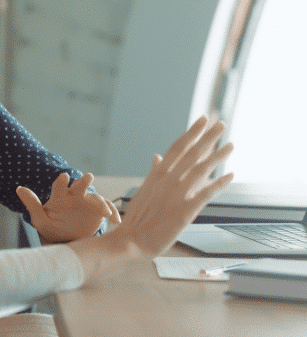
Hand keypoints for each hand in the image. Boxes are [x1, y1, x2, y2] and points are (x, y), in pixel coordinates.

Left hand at [19, 173, 120, 242]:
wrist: (67, 239)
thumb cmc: (53, 226)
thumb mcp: (41, 219)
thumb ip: (32, 204)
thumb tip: (19, 188)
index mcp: (60, 197)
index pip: (60, 185)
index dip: (61, 181)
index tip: (63, 177)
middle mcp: (75, 197)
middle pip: (80, 186)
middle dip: (84, 181)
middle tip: (88, 177)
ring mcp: (88, 204)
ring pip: (96, 198)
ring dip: (100, 202)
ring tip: (104, 210)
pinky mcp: (99, 213)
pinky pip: (107, 210)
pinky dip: (112, 213)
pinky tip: (115, 221)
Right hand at [111, 115, 232, 255]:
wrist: (131, 240)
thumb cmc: (137, 218)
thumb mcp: (144, 190)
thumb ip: (155, 172)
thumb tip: (158, 156)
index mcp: (157, 175)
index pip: (177, 148)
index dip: (191, 134)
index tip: (202, 120)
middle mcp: (167, 181)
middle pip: (190, 154)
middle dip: (207, 138)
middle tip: (221, 124)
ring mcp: (175, 195)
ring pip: (199, 170)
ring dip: (217, 156)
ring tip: (231, 145)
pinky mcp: (184, 212)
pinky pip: (205, 195)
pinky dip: (218, 185)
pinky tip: (230, 176)